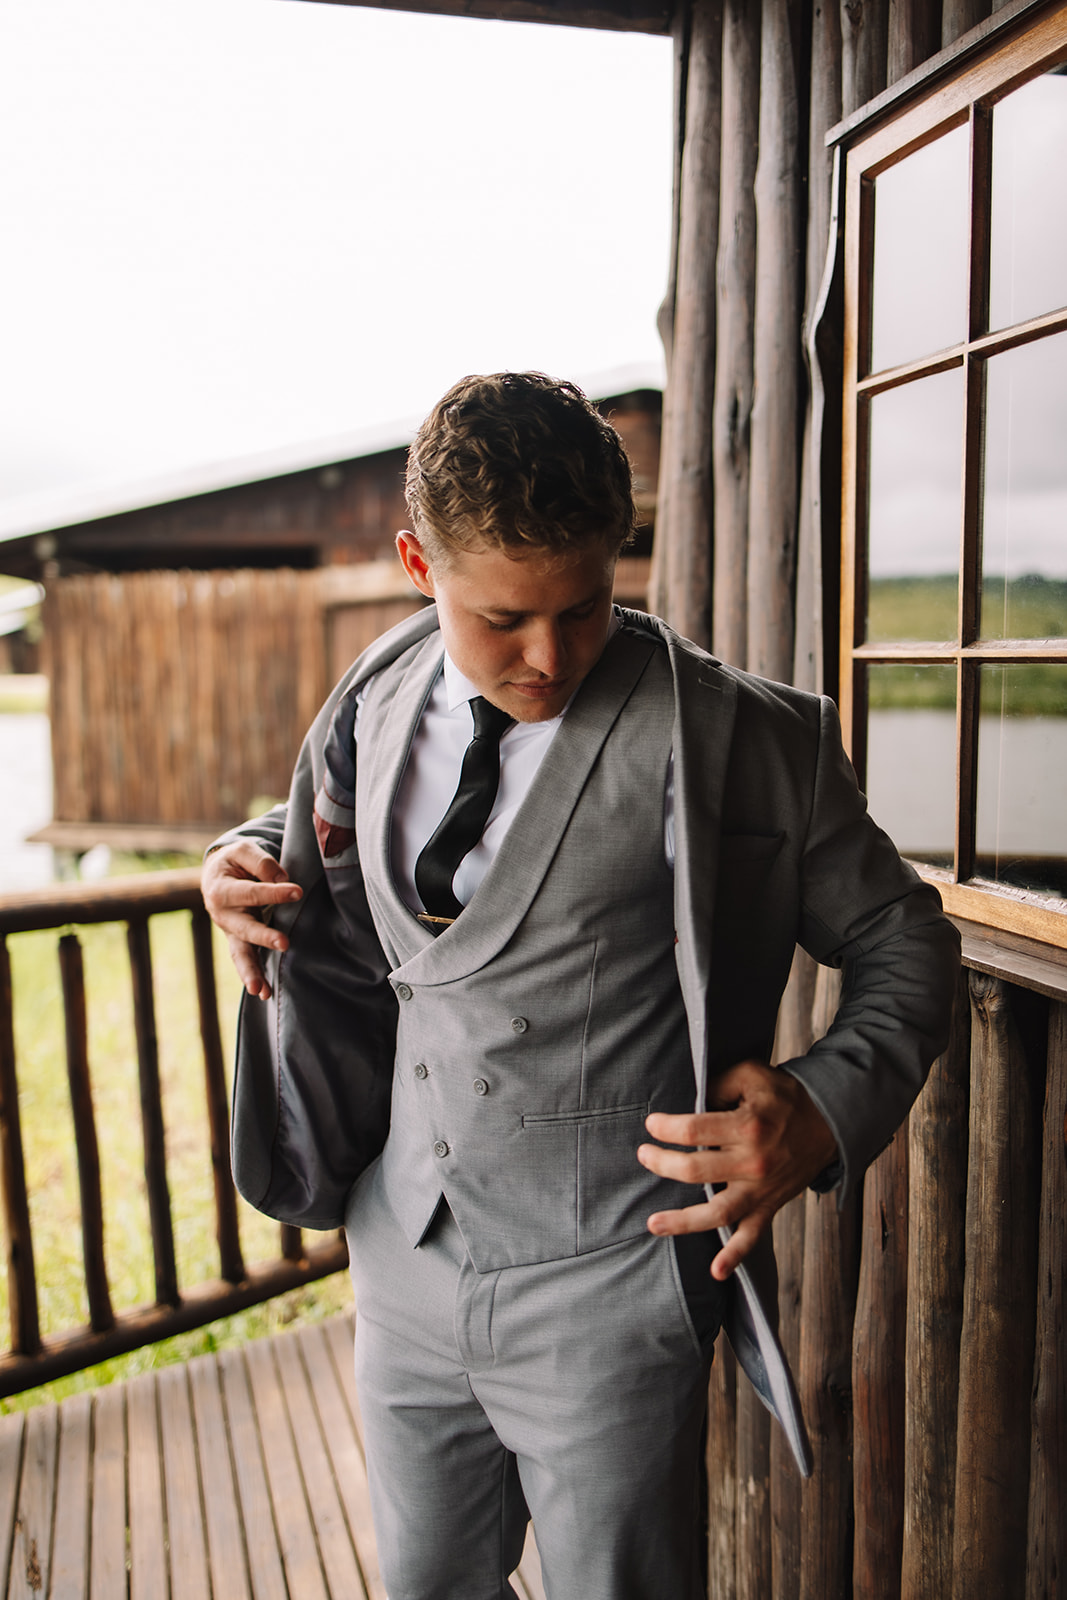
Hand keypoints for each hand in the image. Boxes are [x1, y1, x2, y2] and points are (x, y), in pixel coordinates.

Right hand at [201, 840, 302, 999]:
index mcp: (221, 889)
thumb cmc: (235, 861)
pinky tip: (263, 993)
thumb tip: (282, 879)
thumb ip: (261, 862)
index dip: (274, 892)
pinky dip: (252, 977)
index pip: (251, 892)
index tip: (297, 891)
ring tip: (260, 990)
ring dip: (250, 972)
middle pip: (244, 928)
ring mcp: (230, 932)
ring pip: (239, 954)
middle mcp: (222, 915)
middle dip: (263, 937)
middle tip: (284, 944)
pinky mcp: (238, 942)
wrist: (218, 874)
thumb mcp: (243, 851)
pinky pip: (244, 961)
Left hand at [637, 1060, 836, 1280]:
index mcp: (747, 1126)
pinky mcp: (769, 1206)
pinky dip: (735, 1257)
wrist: (830, 1123)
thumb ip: (718, 1084)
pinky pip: (752, 1236)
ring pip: (718, 1212)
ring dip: (683, 1221)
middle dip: (662, 1164)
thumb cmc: (785, 1097)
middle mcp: (752, 1162)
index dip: (666, 1128)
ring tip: (653, 1223)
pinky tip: (716, 1271)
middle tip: (644, 1155)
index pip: (693, 1130)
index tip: (652, 1124)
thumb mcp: (752, 1075)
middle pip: (696, 1171)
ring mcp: (761, 1189)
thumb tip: (688, 1102)